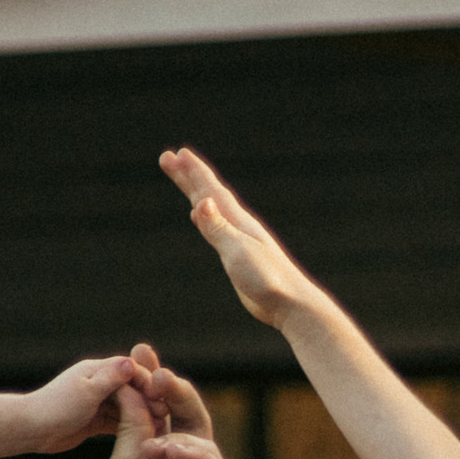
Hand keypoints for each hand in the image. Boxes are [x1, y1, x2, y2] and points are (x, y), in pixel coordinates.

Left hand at [19, 351, 150, 453]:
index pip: (131, 370)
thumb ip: (110, 378)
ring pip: (127, 407)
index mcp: (97, 370)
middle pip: (132, 389)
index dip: (148, 383)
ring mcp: (97, 402)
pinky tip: (143, 440)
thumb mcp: (86, 392)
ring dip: (142, 416)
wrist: (30, 429)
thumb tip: (131, 362)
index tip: (161, 399)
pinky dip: (130, 428)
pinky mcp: (93, 421)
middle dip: (148, 401)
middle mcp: (99, 383)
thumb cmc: (55, 408)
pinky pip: (117, 422)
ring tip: (157, 429)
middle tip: (163, 416)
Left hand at [91, 364, 249, 458]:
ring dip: (178, 435)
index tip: (141, 354)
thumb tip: (132, 382)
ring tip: (152, 446)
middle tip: (158, 373)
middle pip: (191, 421)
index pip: (165, 414)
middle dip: (174, 393)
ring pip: (205, 443)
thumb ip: (135, 427)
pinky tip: (169, 456)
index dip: (155, 385)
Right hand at [160, 148, 320, 329]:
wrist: (290, 303)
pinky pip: (214, 226)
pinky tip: (199, 215)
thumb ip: (218, 229)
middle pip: (208, 193)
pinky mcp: (237, 254)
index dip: (192, 172)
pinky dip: (204, 217)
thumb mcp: (238, 252)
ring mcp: (238, 238)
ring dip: (195, 192)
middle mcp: (237, 224)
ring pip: (211, 207)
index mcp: (237, 221)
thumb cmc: (268, 279)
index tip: (174, 155)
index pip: (210, 190)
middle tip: (168, 158)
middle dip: (188, 176)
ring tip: (184, 180)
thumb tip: (200, 203)